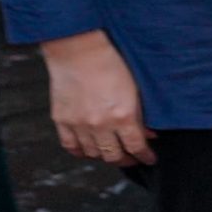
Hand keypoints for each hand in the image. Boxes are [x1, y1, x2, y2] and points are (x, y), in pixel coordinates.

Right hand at [43, 29, 154, 166]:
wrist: (79, 51)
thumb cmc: (110, 64)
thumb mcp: (135, 90)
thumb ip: (142, 116)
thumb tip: (149, 134)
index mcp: (123, 116)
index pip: (136, 147)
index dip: (145, 156)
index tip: (149, 158)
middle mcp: (100, 124)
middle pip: (114, 156)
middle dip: (126, 160)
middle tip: (132, 158)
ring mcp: (79, 124)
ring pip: (93, 154)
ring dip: (104, 155)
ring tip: (112, 152)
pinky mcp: (62, 120)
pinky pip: (71, 146)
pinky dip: (81, 151)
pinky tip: (89, 149)